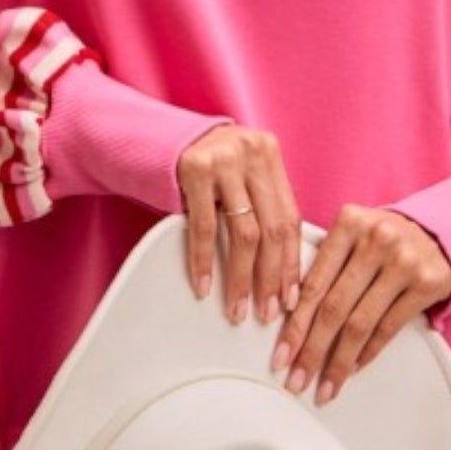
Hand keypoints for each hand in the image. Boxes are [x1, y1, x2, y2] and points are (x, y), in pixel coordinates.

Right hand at [175, 123, 304, 323]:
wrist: (159, 137)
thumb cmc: (206, 164)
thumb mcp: (240, 173)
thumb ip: (261, 202)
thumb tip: (283, 267)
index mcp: (270, 154)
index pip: (290, 217)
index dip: (292, 262)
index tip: (289, 297)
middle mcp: (253, 153)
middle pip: (272, 228)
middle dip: (270, 278)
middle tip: (265, 312)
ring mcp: (225, 159)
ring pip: (245, 233)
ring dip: (241, 277)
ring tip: (237, 307)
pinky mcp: (194, 169)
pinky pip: (205, 227)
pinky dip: (204, 261)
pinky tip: (203, 285)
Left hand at [269, 206, 450, 404]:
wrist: (439, 233)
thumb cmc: (383, 239)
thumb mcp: (353, 236)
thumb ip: (324, 262)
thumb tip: (287, 314)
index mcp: (349, 223)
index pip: (314, 283)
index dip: (294, 325)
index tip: (280, 356)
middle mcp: (376, 239)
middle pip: (334, 307)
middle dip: (311, 351)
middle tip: (296, 380)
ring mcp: (404, 261)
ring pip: (361, 323)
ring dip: (339, 362)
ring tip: (324, 387)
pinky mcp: (427, 283)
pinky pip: (389, 327)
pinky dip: (368, 352)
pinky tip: (353, 368)